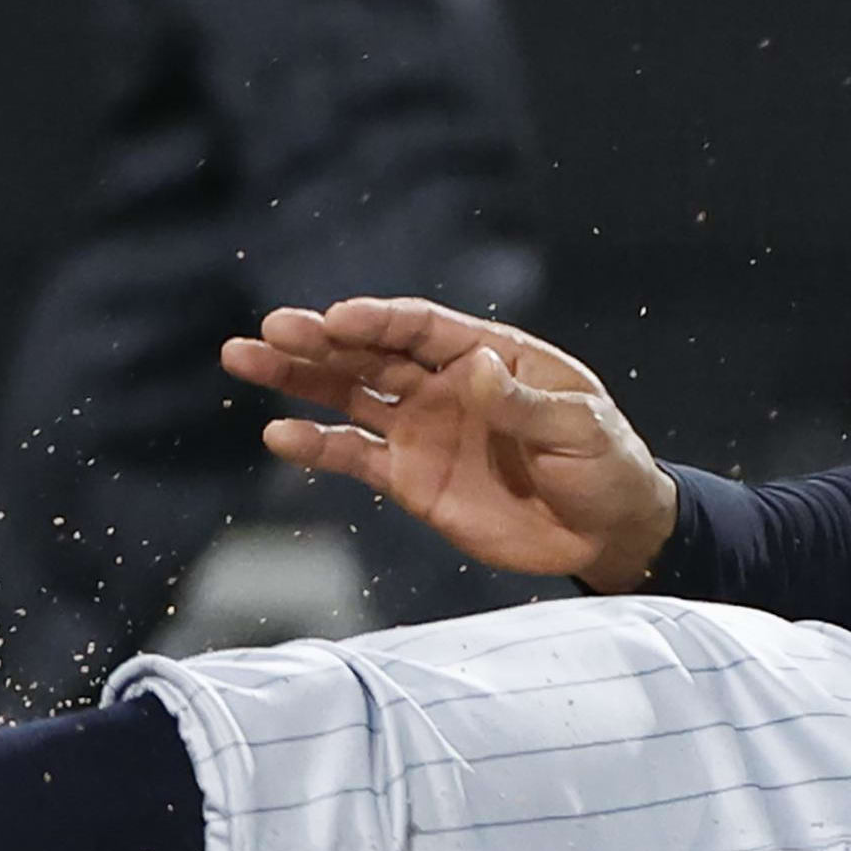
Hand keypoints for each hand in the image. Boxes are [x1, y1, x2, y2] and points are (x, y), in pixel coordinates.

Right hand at [221, 297, 679, 589]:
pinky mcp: (412, 480)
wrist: (606, 531)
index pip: (421, 329)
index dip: (377, 322)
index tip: (335, 319)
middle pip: (371, 354)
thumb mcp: (578, 429)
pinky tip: (279, 435)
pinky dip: (317, 447)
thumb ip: (523, 403)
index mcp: (488, 354)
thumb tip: (475, 368)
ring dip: (299, 379)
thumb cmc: (606, 465)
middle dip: (319, 341)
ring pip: (349, 396)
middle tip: (269, 330)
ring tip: (244, 358)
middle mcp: (444, 384)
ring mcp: (423, 431)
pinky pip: (356, 457)